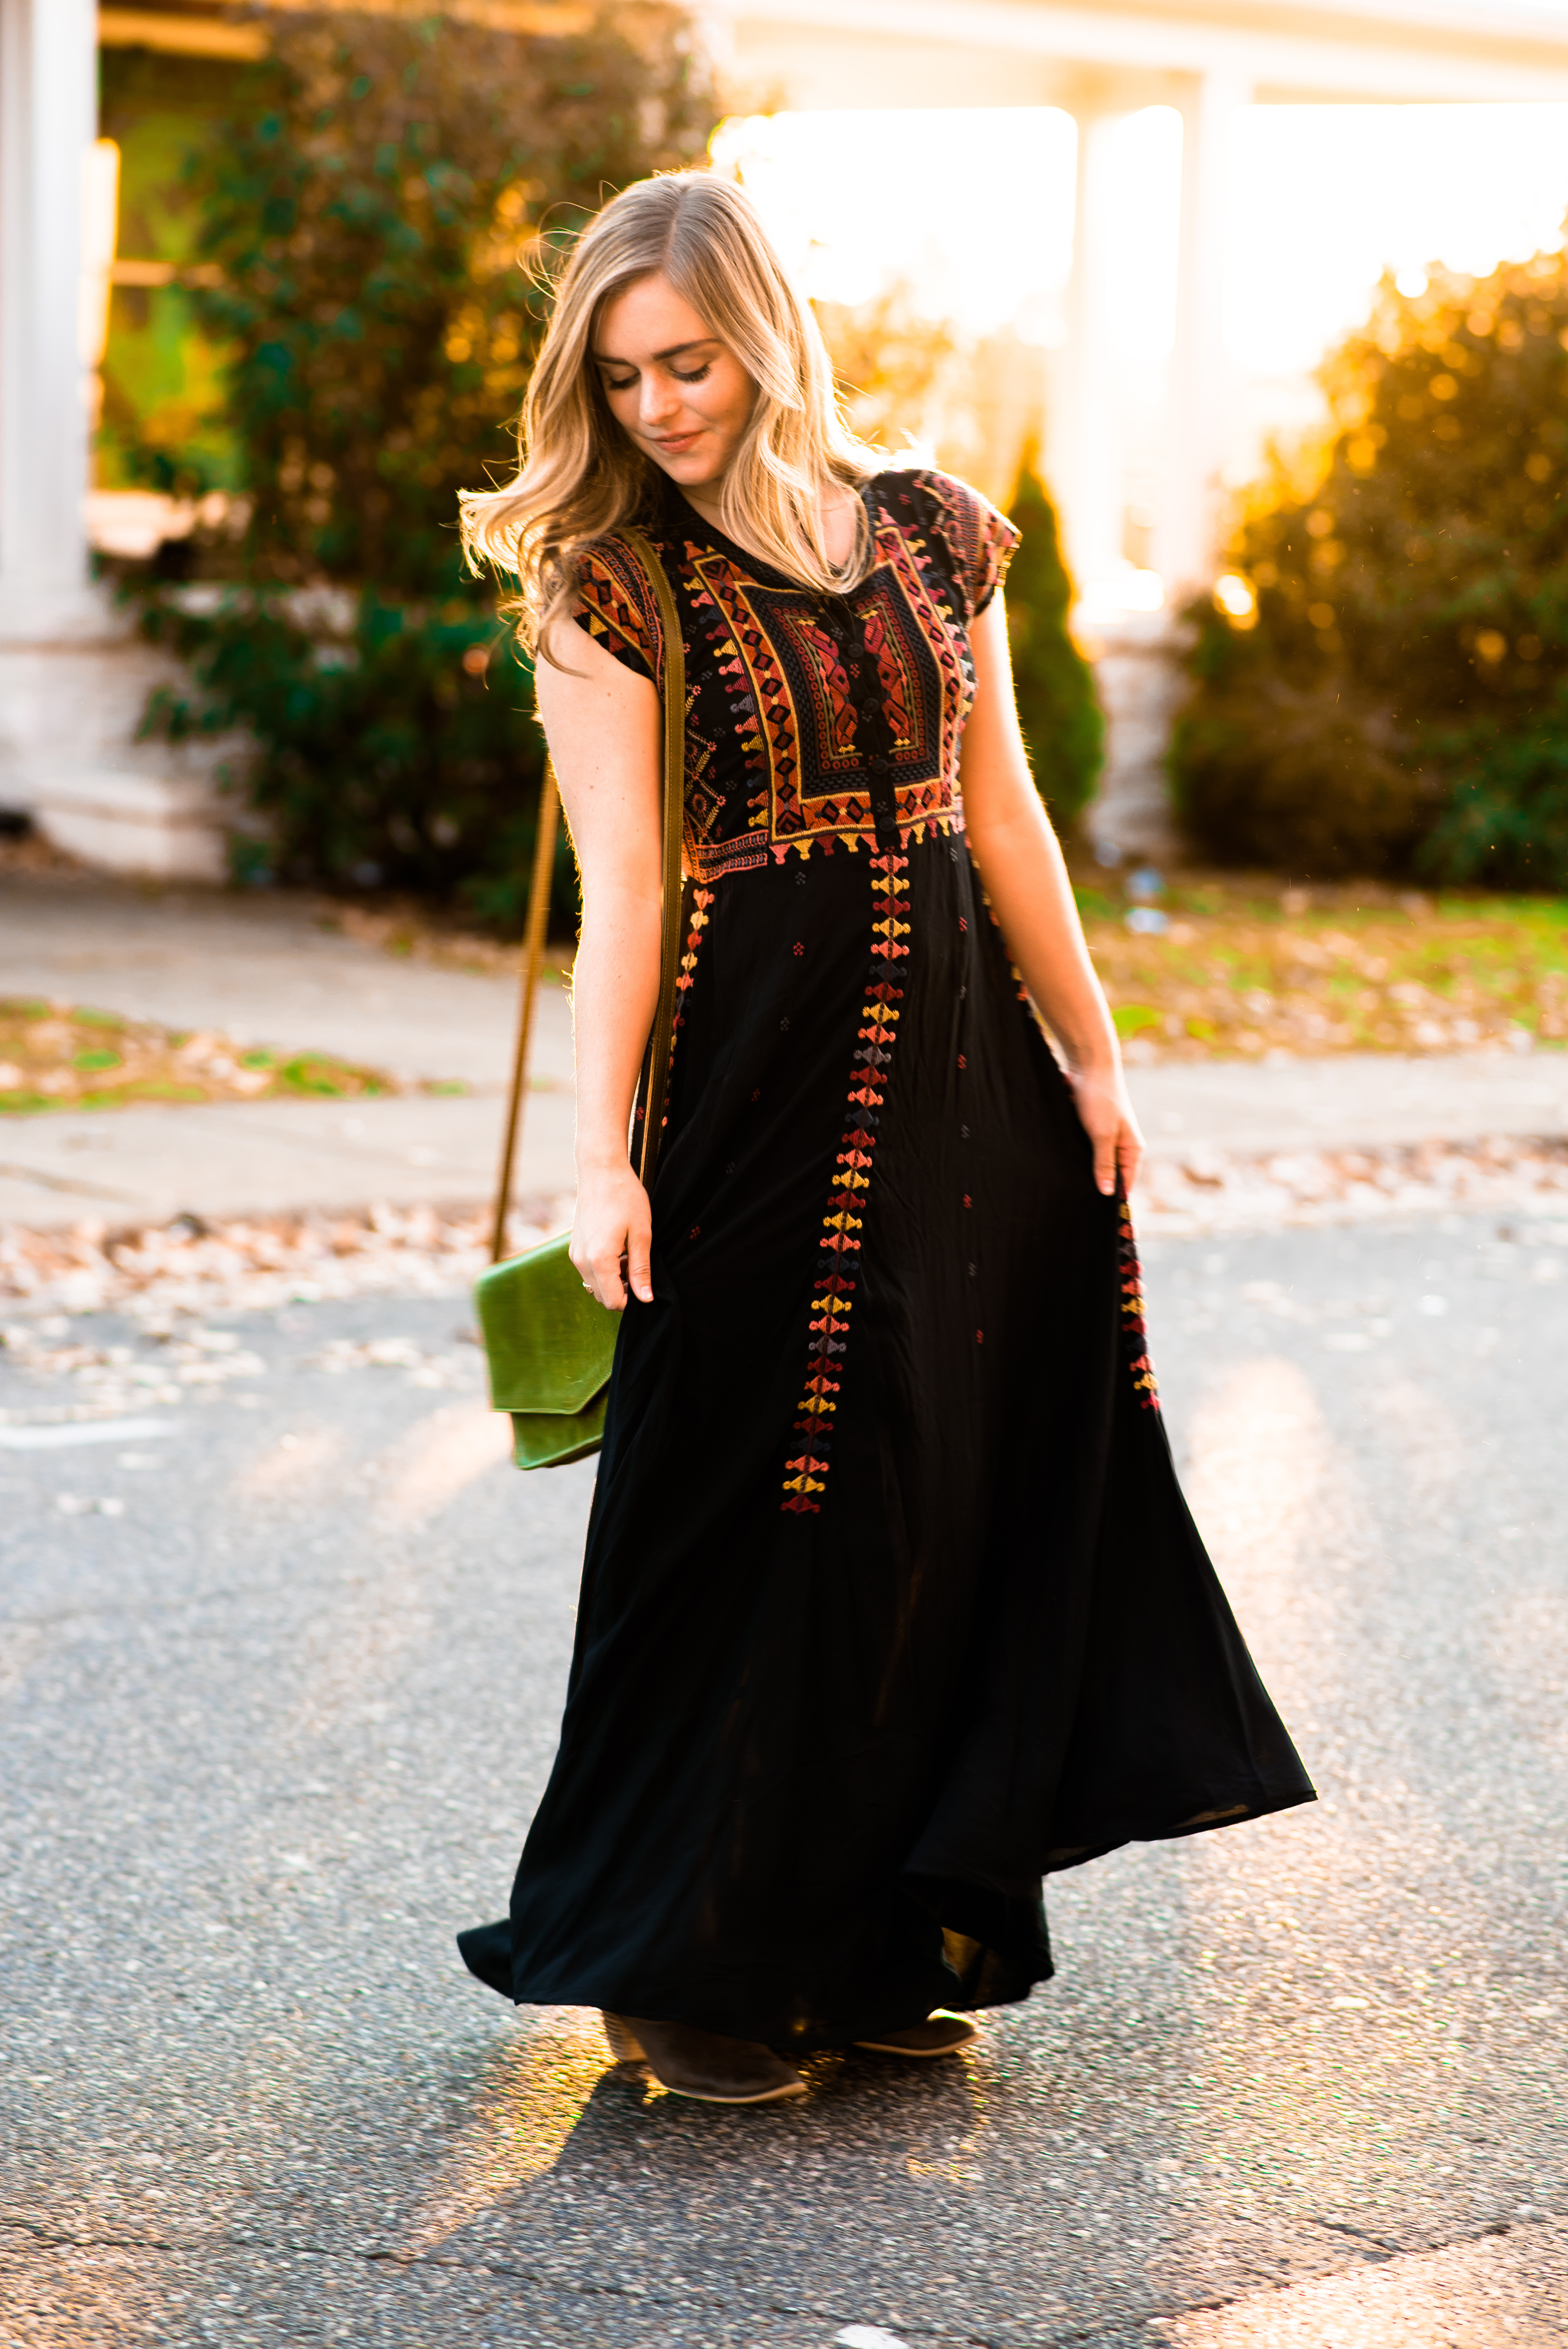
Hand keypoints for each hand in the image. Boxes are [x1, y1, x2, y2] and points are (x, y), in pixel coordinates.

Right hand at [570, 1162, 652, 1309]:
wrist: (601, 1171)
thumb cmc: (625, 1197)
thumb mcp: (642, 1234)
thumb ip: (641, 1269)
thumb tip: (646, 1299)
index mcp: (599, 1259)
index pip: (613, 1302)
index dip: (633, 1301)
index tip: (645, 1285)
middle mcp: (581, 1261)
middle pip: (602, 1297)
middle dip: (622, 1292)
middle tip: (639, 1269)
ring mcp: (575, 1255)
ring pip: (595, 1285)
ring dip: (613, 1281)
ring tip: (629, 1256)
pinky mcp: (573, 1248)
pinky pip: (589, 1271)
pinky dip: (603, 1270)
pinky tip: (617, 1249)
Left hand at [1065, 1064, 1143, 1197]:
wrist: (1088, 1065)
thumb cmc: (1099, 1098)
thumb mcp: (1102, 1134)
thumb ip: (1104, 1163)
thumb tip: (1108, 1193)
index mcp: (1132, 1149)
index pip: (1126, 1184)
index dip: (1115, 1200)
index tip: (1099, 1217)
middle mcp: (1121, 1146)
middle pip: (1112, 1176)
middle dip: (1098, 1189)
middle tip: (1079, 1207)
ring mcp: (1105, 1137)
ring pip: (1096, 1164)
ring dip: (1085, 1175)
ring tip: (1070, 1192)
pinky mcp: (1090, 1129)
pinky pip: (1084, 1152)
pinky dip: (1076, 1160)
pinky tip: (1063, 1169)